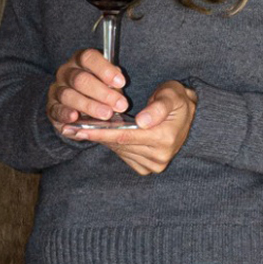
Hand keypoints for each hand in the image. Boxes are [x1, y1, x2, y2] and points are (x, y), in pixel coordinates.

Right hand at [47, 48, 131, 127]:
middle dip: (102, 93)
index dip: (105, 69)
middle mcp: (66, 72)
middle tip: (120, 105)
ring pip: (68, 95)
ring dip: (89, 106)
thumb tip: (119, 92)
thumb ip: (114, 84)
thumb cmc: (101, 90)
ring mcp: (56, 90)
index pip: (89, 57)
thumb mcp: (110, 83)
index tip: (121, 82)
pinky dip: (65, 114)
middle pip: (80, 79)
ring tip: (106, 114)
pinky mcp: (51, 107)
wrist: (81, 109)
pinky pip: (56, 110)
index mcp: (80, 61)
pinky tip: (75, 117)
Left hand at [65, 81, 196, 174]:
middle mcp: (159, 156)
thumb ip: (158, 107)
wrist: (191, 117)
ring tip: (85, 129)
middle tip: (71, 127)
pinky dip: (113, 145)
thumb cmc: (177, 101)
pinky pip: (123, 156)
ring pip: (119, 150)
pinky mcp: (148, 168)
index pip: (124, 136)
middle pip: (119, 145)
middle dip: (96, 135)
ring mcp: (154, 165)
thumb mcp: (172, 95)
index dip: (100, 132)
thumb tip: (143, 121)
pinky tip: (105, 135)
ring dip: (103, 140)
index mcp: (164, 138)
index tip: (78, 129)